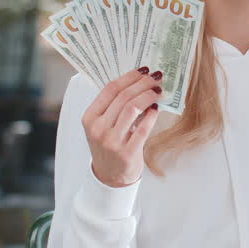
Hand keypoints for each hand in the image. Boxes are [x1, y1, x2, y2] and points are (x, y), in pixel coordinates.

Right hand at [83, 67, 162, 187]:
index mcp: (90, 118)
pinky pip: (143, 128)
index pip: (110, 89)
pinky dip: (152, 115)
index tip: (143, 70)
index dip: (129, 77)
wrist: (110, 177)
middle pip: (123, 97)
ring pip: (133, 109)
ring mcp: (112, 142)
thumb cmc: (108, 146)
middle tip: (156, 77)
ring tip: (159, 90)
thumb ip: (113, 106)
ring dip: (148, 96)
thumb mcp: (102, 125)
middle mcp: (98, 129)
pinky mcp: (127, 153)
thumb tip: (138, 81)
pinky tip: (157, 107)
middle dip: (143, 84)